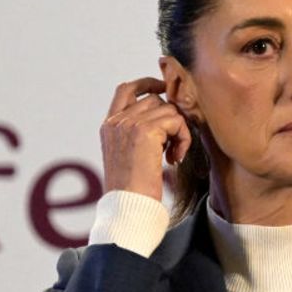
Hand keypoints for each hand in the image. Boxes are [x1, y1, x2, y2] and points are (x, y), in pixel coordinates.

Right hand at [100, 77, 191, 201]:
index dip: (147, 83)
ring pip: (168, 109)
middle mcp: (116, 121)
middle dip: (170, 118)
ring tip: (173, 155)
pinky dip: (183, 138)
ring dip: (179, 131)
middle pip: (154, 99)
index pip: (126, 89)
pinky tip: (174, 159)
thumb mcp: (129, 156)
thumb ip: (139, 133)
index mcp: (109, 126)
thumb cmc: (133, 191)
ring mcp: (129, 124)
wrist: (128, 208)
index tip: (163, 88)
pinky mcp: (145, 131)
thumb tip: (167, 112)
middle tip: (172, 147)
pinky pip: (177, 121)